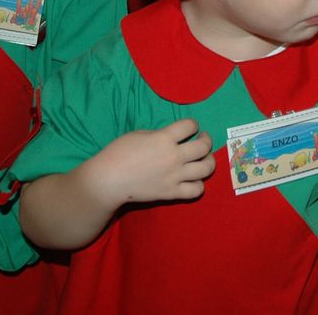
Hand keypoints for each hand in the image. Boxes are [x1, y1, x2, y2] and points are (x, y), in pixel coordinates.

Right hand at [81, 119, 214, 210]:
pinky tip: (194, 179)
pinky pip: (196, 190)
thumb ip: (160, 135)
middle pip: (203, 146)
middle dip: (206, 140)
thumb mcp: (139, 134)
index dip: (193, 124)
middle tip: (203, 139)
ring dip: (209, 161)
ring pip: (206, 168)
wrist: (108, 180)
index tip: (191, 126)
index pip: (190, 125)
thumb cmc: (118, 153)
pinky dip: (199, 184)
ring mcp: (175, 176)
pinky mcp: (172, 192)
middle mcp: (174, 157)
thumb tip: (173, 137)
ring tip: (204, 158)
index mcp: (164, 138)